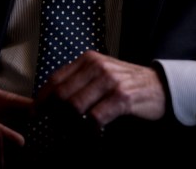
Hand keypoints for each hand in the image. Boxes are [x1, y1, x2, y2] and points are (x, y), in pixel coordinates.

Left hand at [36, 51, 166, 129]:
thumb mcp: (101, 74)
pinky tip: (92, 136)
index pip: (55, 79)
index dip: (42, 99)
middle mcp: (97, 66)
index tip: (35, 114)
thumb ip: (78, 81)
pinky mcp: (121, 98)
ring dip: (70, 126)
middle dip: (53, 116)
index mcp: (88, 59)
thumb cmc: (126, 83)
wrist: (160, 86)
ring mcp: (110, 81)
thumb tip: (49, 101)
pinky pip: (94, 119)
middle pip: (61, 95)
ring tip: (72, 135)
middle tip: (55, 130)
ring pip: (74, 107)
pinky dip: (88, 132)